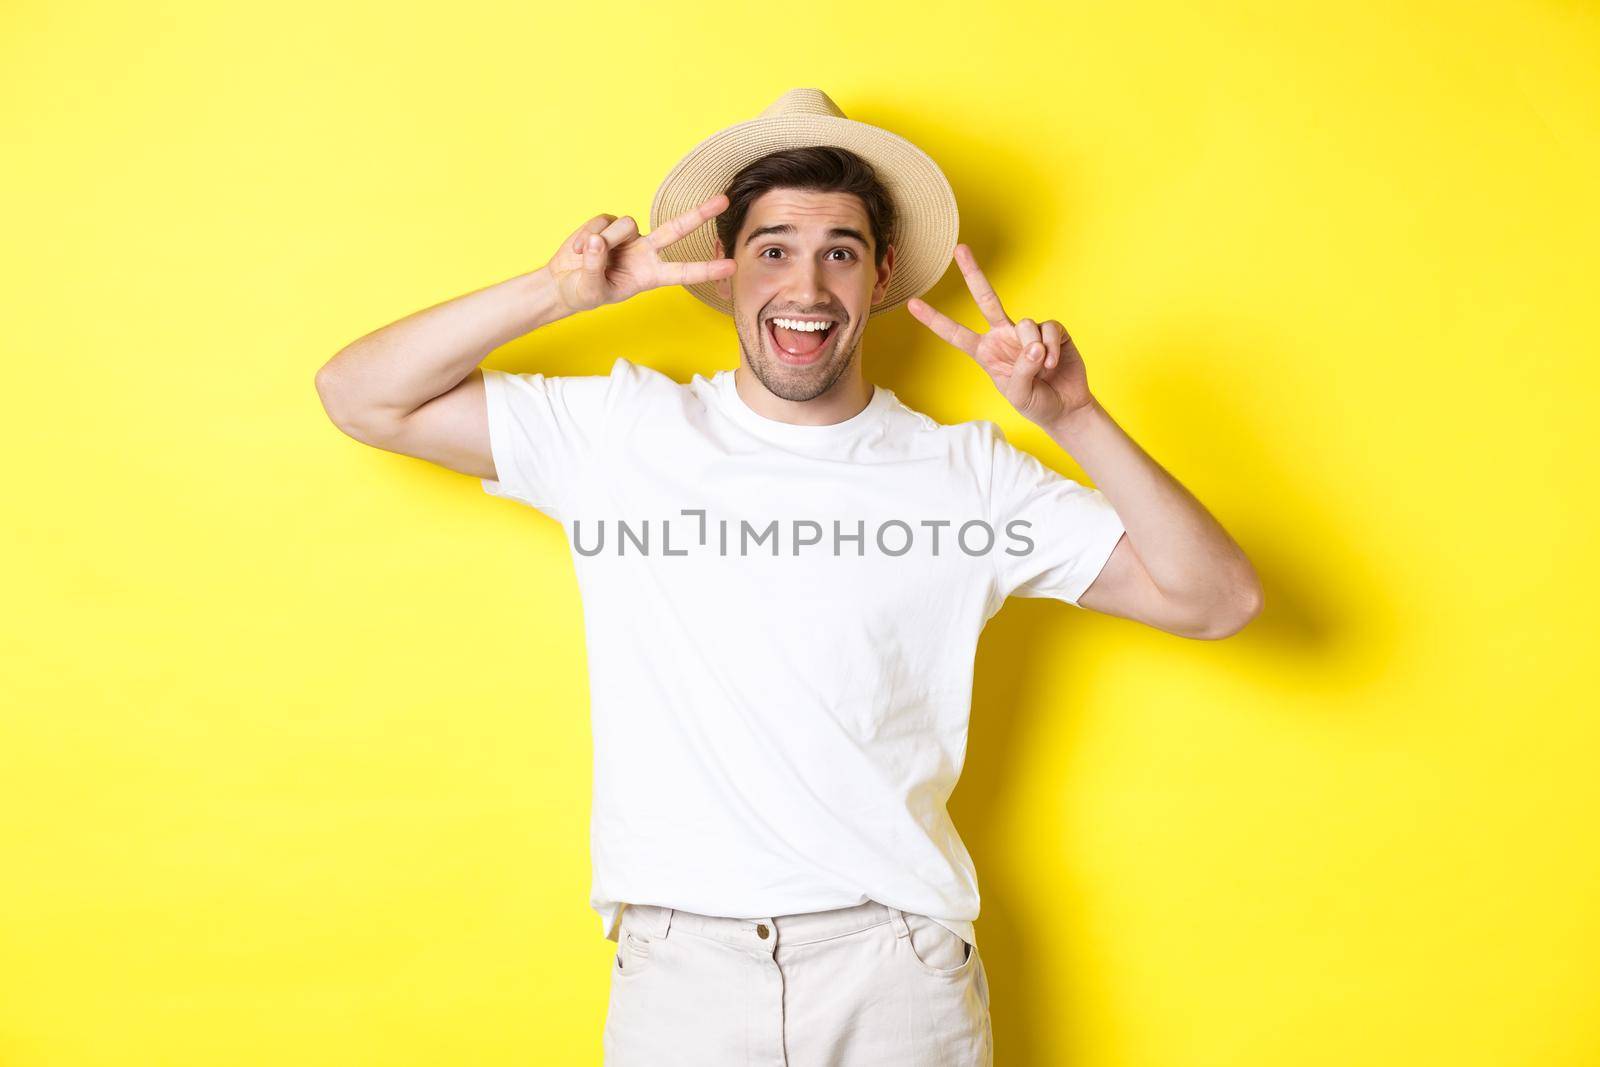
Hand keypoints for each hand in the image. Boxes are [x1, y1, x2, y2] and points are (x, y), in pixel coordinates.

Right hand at [544, 193, 736, 314]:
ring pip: (626, 225)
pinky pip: (603, 221)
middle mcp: (645, 253)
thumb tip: (598, 241)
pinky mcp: (610, 224)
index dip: (707, 269)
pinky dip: (587, 234)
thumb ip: (594, 267)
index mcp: (649, 276)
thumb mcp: (589, 289)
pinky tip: (578, 250)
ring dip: (603, 240)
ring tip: (584, 258)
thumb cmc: (582, 293)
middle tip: (724, 200)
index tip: (732, 266)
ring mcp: (629, 237)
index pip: (683, 272)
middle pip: (676, 229)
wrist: (563, 283)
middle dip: (699, 214)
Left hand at [906, 244, 1094, 428]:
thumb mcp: (1019, 394)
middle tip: (959, 248)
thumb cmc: (1036, 403)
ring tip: (1043, 370)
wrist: (1065, 407)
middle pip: (985, 299)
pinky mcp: (1052, 331)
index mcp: (985, 352)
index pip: (956, 334)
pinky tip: (1054, 363)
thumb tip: (1034, 345)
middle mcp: (1003, 336)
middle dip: (973, 273)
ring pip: (1025, 323)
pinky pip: (1049, 329)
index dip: (935, 320)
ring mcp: (1027, 331)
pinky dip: (1052, 348)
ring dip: (1034, 349)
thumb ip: (1022, 370)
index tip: (912, 304)